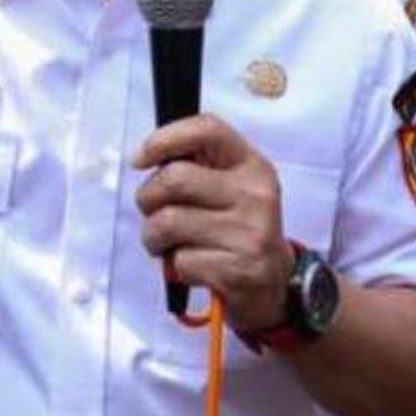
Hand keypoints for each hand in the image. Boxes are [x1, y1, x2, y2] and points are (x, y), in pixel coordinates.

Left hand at [133, 114, 293, 332]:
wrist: (274, 285)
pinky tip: (193, 265)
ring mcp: (250, 232)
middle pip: (174, 178)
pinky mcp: (240, 270)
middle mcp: (255, 193)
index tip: (140, 158)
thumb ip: (196, 165)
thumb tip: (146, 158)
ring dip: (154, 237)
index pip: (207, 129)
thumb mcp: (229, 186)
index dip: (165, 138)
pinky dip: (174, 266)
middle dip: (147, 197)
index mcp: (251, 164)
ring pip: (168, 222)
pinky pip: (180, 260)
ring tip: (168, 243)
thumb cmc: (236, 228)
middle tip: (152, 211)